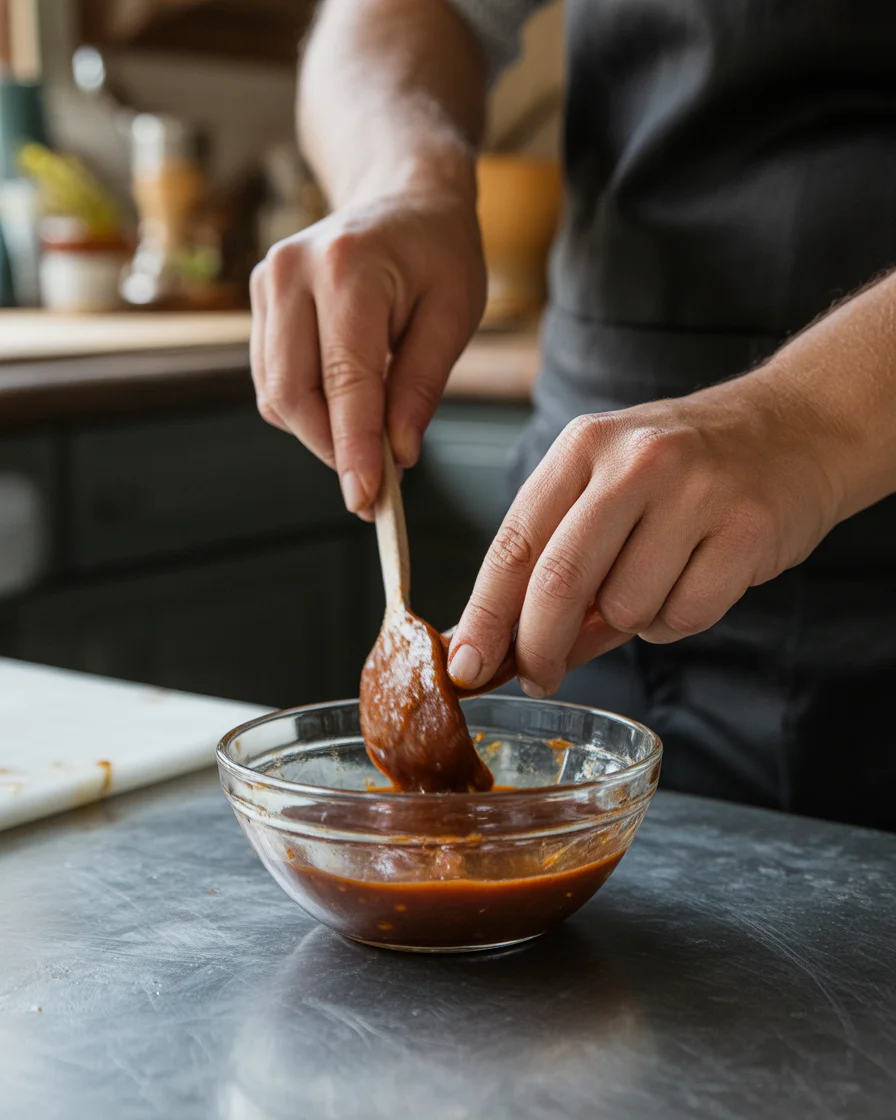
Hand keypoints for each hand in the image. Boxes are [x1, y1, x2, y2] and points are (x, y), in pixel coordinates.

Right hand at [250, 193, 485, 517]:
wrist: (402, 198)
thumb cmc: (438, 255)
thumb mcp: (454, 316)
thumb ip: (422, 386)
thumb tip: (397, 455)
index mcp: (348, 270)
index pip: (345, 381)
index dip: (354, 448)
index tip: (366, 498)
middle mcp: (293, 273)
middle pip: (294, 394)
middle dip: (332, 449)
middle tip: (374, 487)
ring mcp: (267, 284)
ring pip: (277, 394)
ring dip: (320, 433)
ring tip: (369, 437)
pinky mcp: (260, 301)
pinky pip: (273, 379)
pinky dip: (307, 409)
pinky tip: (345, 403)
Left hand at [447, 374, 843, 696]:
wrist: (797, 426)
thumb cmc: (684, 470)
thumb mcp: (607, 488)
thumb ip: (554, 559)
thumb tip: (497, 646)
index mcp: (584, 446)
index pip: (515, 543)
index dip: (484, 615)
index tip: (465, 667)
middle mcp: (635, 460)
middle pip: (559, 581)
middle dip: (537, 646)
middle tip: (536, 676)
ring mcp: (696, 491)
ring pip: (626, 608)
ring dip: (628, 622)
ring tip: (656, 579)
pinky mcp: (747, 527)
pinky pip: (685, 616)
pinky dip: (677, 619)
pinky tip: (694, 580)